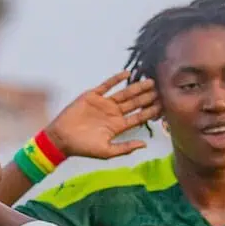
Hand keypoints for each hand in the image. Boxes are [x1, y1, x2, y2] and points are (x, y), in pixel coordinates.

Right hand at [44, 70, 160, 159]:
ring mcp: (104, 104)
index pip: (138, 117)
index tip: (162, 106)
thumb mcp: (107, 151)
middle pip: (134, 103)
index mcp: (118, 126)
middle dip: (147, 97)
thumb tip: (144, 144)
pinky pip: (107, 85)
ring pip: (124, 93)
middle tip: (161, 90)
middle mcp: (113, 113)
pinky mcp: (93, 96)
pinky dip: (116, 79)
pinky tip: (127, 74)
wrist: (61, 138)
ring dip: (137, 87)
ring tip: (150, 81)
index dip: (150, 111)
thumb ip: (125, 148)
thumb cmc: (83, 148)